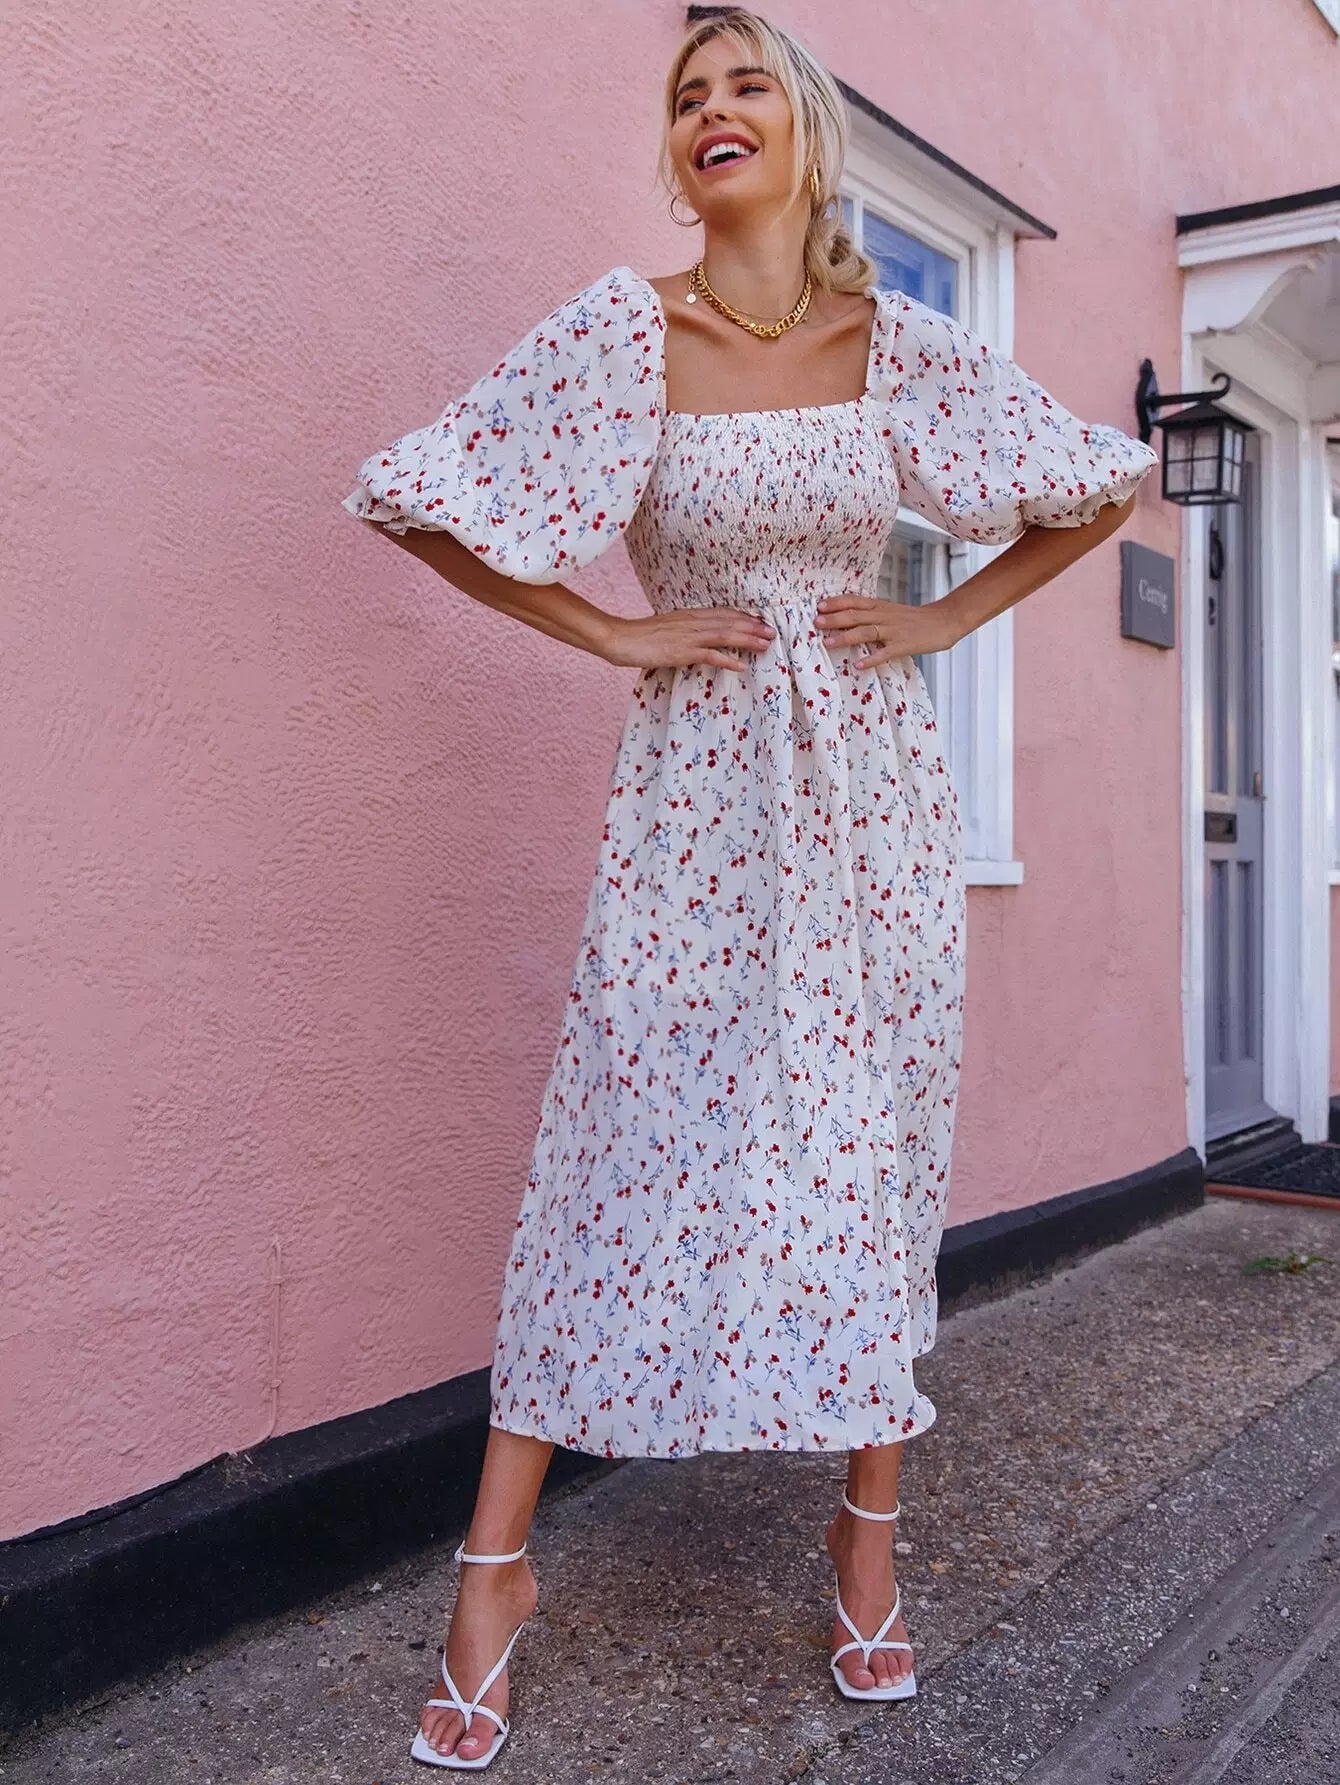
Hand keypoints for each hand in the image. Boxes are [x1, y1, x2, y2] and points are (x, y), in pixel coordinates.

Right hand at [600, 607, 776, 672]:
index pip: (722, 613)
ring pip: (725, 635)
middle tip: (772, 633)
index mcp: (688, 615)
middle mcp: (692, 621)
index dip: (743, 618)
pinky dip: (727, 660)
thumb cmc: (638, 636)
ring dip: (748, 640)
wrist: (618, 637)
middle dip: (753, 627)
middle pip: (729, 621)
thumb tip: (694, 638)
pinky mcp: (681, 651)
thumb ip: (682, 631)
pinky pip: (709, 655)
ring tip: (766, 645)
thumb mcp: (665, 629)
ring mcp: (687, 636)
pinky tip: (741, 666)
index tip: (759, 623)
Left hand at [814, 595, 961, 666]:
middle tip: (816, 622)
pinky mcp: (904, 645)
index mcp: (881, 606)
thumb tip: (846, 618)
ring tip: (828, 643)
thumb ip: (871, 613)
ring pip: (866, 632)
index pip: (855, 601)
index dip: (837, 602)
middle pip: (856, 615)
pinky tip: (858, 665)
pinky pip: (885, 653)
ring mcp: (894, 631)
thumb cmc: (914, 618)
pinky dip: (871, 659)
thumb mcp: (891, 610)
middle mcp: (885, 616)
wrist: (944, 620)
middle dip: (835, 619)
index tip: (819, 606)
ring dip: (846, 637)